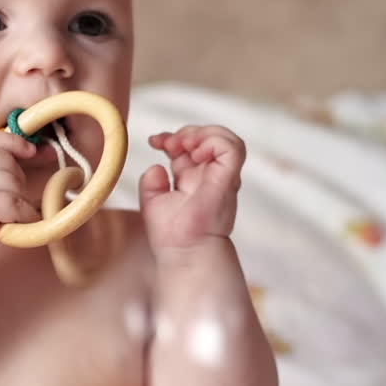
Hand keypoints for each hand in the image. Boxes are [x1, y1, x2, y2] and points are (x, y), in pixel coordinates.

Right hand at [0, 131, 40, 276]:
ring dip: (21, 199)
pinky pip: (15, 204)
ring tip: (15, 214)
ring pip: (12, 182)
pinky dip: (26, 213)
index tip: (29, 149)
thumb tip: (4, 166)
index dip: (13, 142)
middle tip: (18, 195)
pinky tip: (24, 221)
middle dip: (18, 177)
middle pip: (4, 160)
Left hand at [139, 125, 245, 251]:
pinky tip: (196, 153)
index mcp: (192, 178)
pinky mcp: (228, 179)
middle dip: (186, 133)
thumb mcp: (152, 201)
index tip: (154, 142)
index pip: (190, 146)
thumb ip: (152, 182)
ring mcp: (221, 176)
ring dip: (203, 133)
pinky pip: (233, 148)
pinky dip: (214, 141)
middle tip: (167, 144)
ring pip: (226, 139)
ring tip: (185, 145)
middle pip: (207, 138)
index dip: (173, 137)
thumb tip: (157, 166)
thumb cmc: (170, 236)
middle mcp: (209, 175)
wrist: (183, 252)